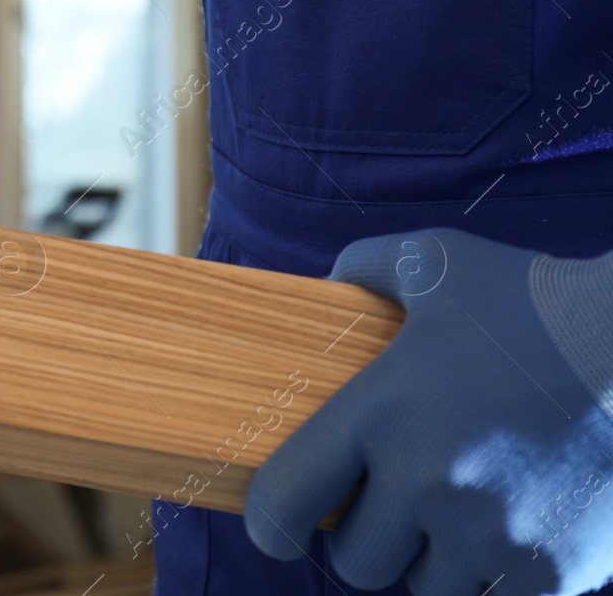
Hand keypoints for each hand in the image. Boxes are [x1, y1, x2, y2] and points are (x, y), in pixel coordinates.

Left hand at [247, 228, 612, 595]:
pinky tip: (516, 531)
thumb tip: (327, 284)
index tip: (277, 528)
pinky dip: (501, 581)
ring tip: (466, 511)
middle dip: (371, 541)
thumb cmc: (542, 299)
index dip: (270, 523)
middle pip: (358, 562)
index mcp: (380, 410)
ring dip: (437, 563)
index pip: (282, 498)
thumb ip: (367, 267)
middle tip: (397, 507)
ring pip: (429, 589)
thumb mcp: (439, 262)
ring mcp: (492, 533)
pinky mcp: (554, 573)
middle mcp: (427, 479)